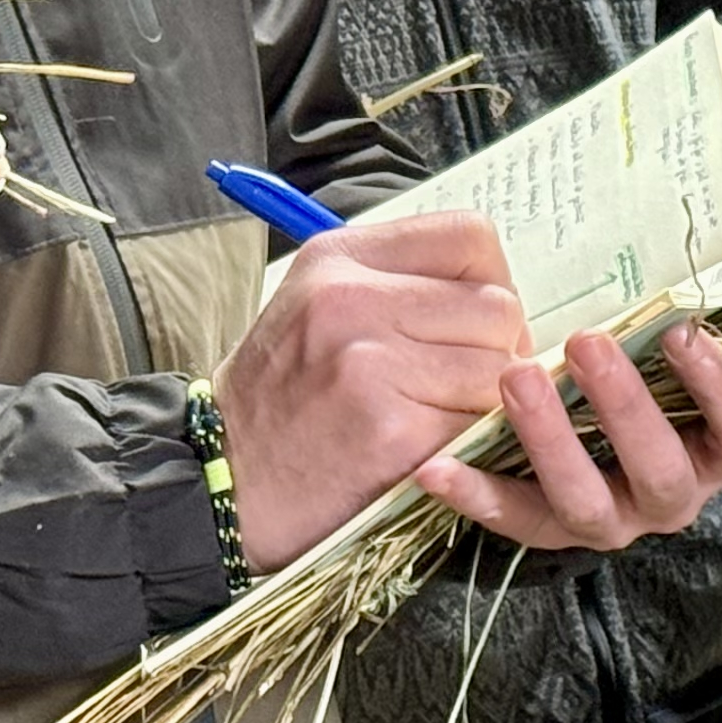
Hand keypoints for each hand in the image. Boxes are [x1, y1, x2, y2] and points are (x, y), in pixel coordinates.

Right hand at [216, 212, 530, 569]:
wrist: (222, 485)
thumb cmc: (280, 400)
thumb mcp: (316, 306)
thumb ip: (397, 284)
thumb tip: (497, 297)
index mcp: (338, 258)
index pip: (469, 237)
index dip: (491, 283)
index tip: (475, 324)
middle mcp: (352, 299)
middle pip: (497, 306)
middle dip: (496, 351)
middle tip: (460, 384)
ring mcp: (372, 364)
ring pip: (499, 369)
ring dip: (486, 402)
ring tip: (438, 418)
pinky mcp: (392, 431)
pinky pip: (479, 425)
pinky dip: (470, 444)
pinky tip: (429, 452)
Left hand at [415, 286, 721, 551]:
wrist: (598, 431)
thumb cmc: (654, 373)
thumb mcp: (693, 339)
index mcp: (717, 449)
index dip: (721, 387)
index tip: (682, 332)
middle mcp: (672, 495)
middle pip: (661, 470)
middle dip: (625, 407)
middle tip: (587, 343)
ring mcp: (612, 519)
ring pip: (587, 502)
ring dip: (552, 442)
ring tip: (517, 378)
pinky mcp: (549, 530)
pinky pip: (514, 519)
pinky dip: (476, 494)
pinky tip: (438, 466)